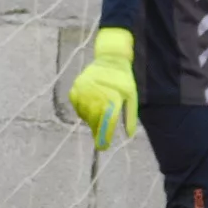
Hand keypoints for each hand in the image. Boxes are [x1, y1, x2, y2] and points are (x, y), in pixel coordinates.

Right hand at [69, 29, 137, 150]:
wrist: (110, 59)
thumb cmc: (123, 80)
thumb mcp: (132, 97)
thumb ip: (130, 117)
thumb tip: (128, 136)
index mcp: (114, 96)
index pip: (108, 121)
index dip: (105, 136)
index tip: (103, 147)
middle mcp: (97, 92)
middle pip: (95, 119)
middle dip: (97, 130)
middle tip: (100, 137)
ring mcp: (84, 89)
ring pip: (84, 114)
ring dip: (90, 121)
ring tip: (96, 122)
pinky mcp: (76, 87)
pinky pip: (77, 107)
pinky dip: (82, 112)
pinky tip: (89, 110)